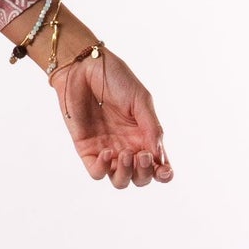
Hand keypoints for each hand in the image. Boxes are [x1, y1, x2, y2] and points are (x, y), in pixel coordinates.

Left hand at [50, 49, 170, 188]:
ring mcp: (107, 149)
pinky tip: (107, 152)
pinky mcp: (87, 149)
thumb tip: (159, 156)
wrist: (84, 68)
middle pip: (140, 178)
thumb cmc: (115, 79)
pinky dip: (104, 169)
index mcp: (145, 136)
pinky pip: (97, 172)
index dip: (164, 174)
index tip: (163, 169)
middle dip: (144, 173)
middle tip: (142, 155)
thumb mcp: (140, 100)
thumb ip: (152, 128)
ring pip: (120, 180)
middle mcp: (128, 147)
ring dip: (126, 174)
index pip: (158, 166)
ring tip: (127, 154)